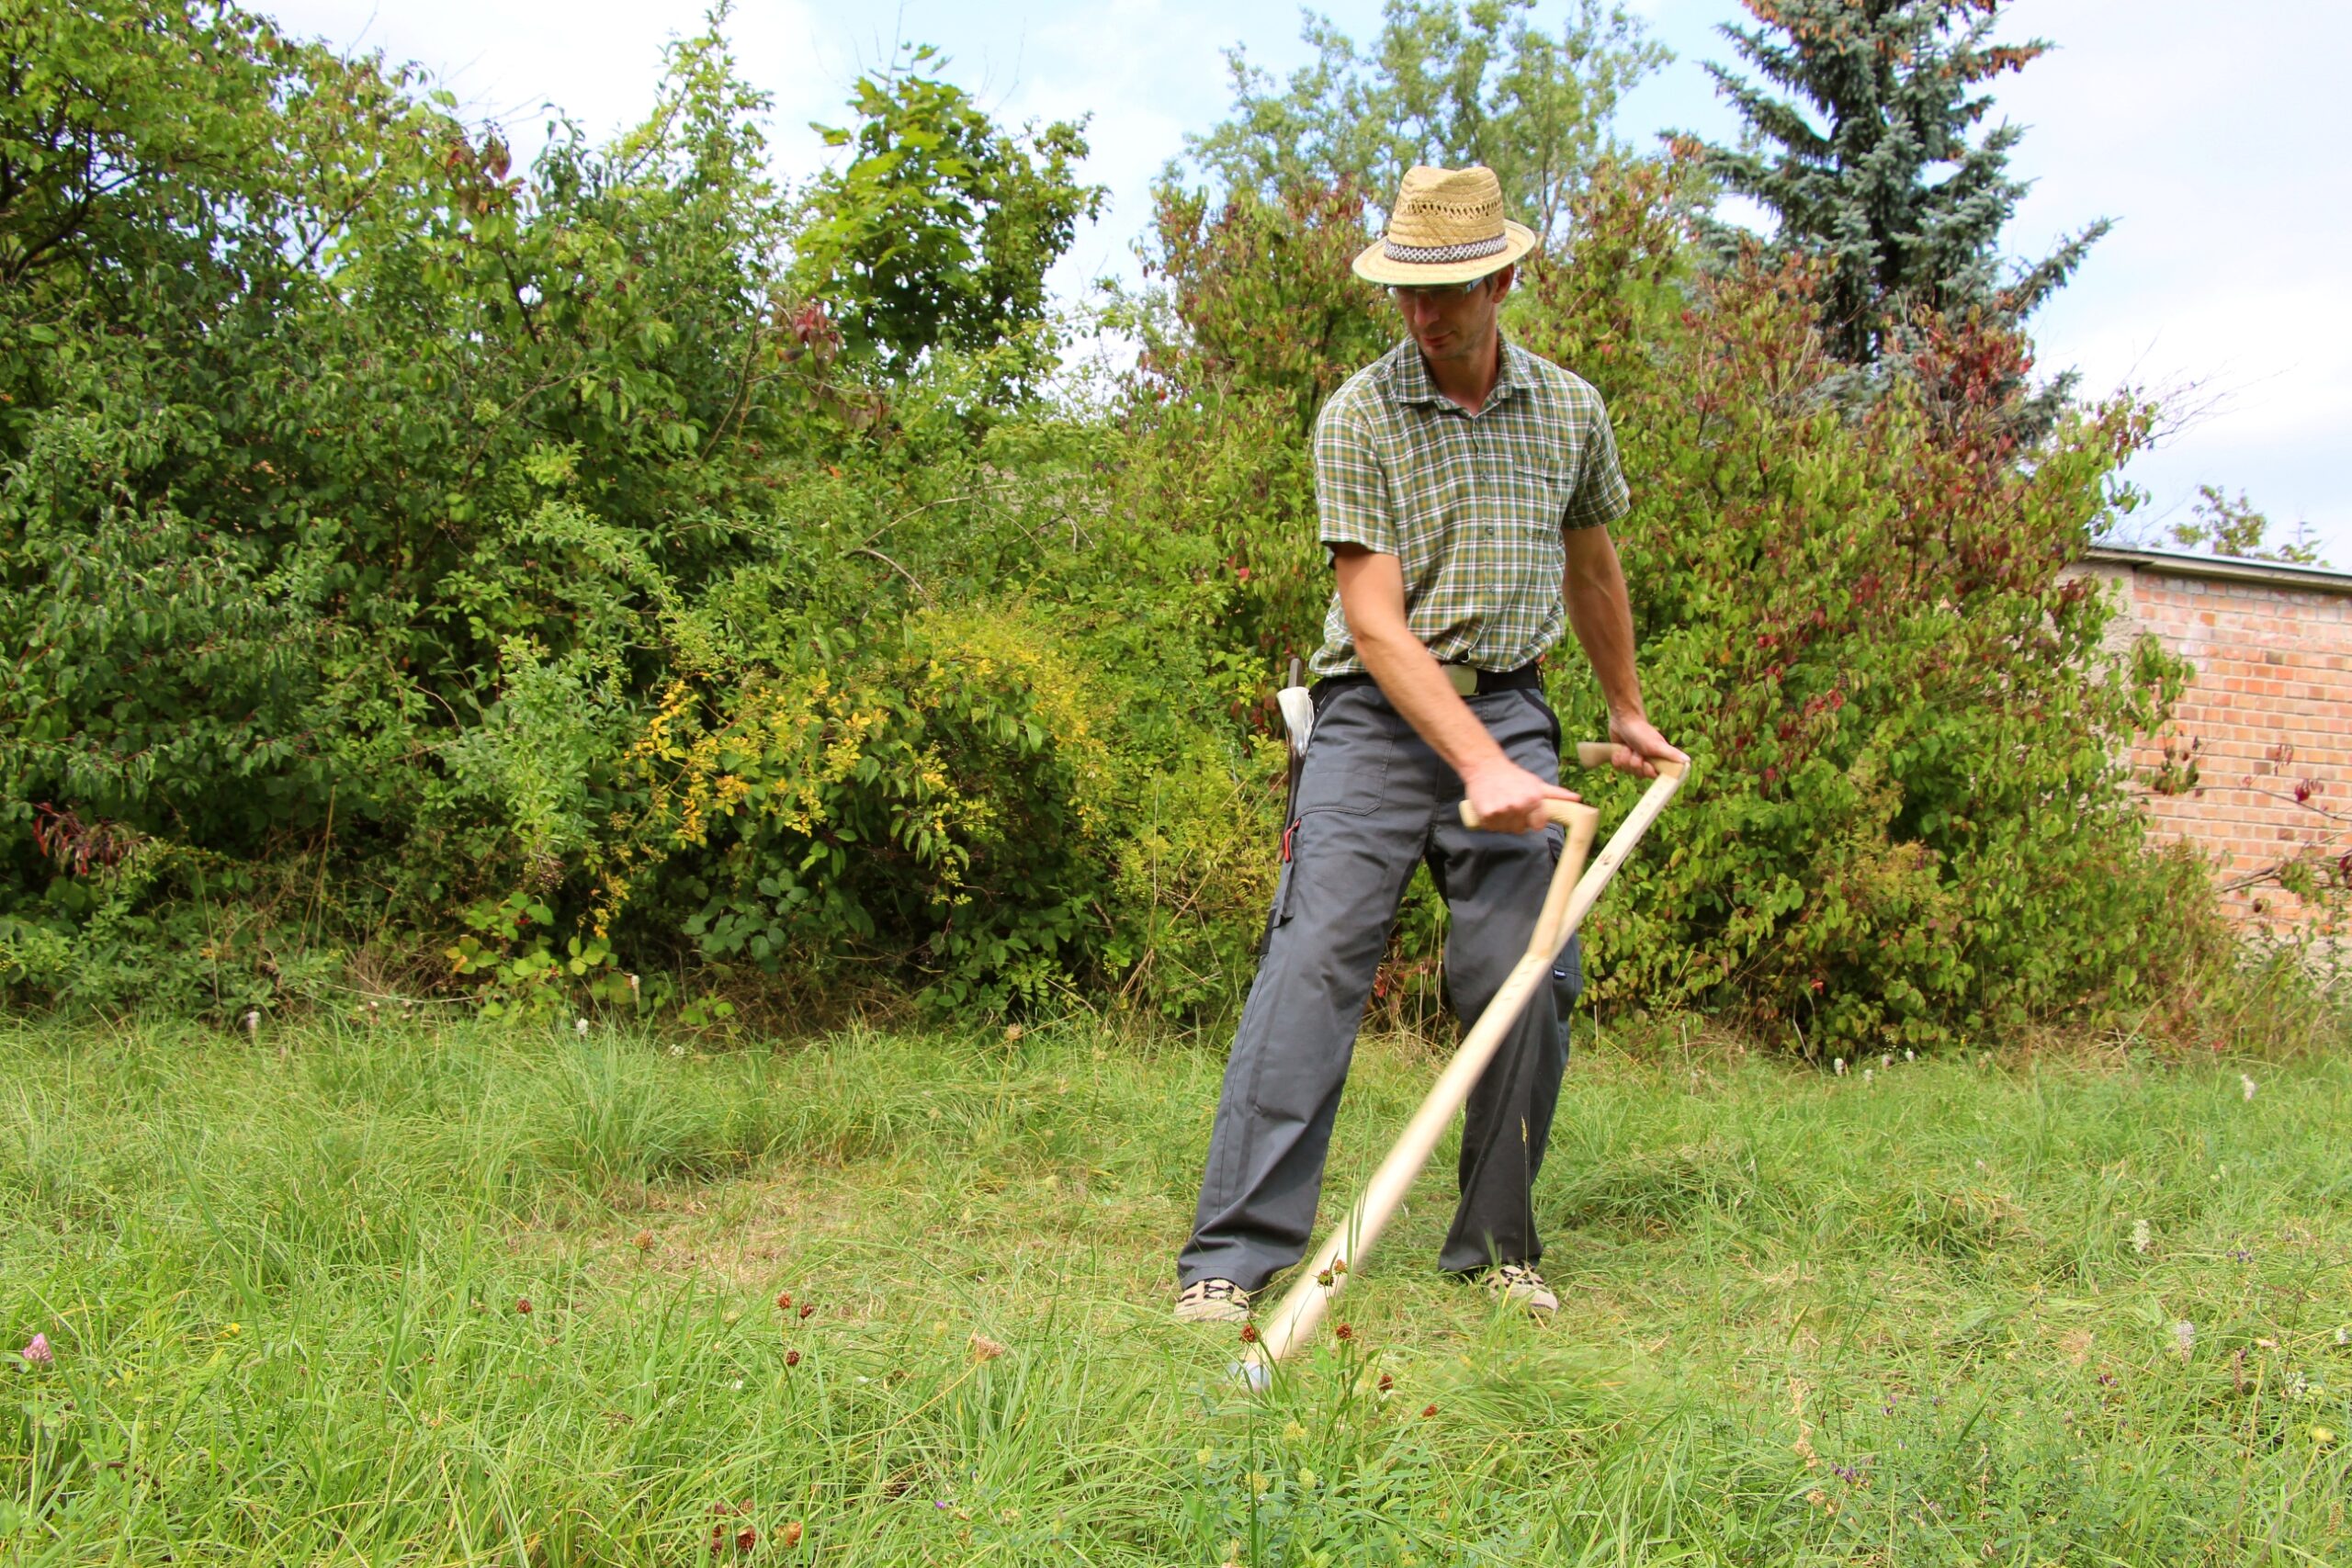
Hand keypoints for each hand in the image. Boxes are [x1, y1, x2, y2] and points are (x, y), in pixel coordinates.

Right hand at [1460, 757, 1578, 834]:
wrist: (1485, 766)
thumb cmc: (1514, 776)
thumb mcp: (1537, 783)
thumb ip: (1557, 794)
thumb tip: (1577, 799)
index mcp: (1533, 799)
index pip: (1538, 826)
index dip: (1532, 821)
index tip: (1526, 813)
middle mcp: (1518, 806)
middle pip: (1520, 829)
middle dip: (1516, 821)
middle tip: (1510, 805)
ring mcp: (1502, 811)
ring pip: (1505, 829)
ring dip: (1503, 822)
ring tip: (1500, 805)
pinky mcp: (1487, 814)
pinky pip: (1491, 827)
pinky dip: (1490, 821)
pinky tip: (1491, 807)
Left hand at [1604, 713, 1687, 778]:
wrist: (1623, 719)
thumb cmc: (1642, 731)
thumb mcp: (1657, 745)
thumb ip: (1671, 754)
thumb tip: (1687, 760)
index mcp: (1657, 760)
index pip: (1653, 776)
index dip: (1648, 771)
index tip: (1646, 763)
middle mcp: (1646, 762)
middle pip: (1639, 774)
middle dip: (1635, 762)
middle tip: (1636, 751)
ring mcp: (1633, 761)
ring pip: (1627, 771)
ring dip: (1625, 758)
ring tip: (1628, 747)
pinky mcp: (1622, 759)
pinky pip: (1617, 767)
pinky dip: (1617, 757)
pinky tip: (1620, 749)